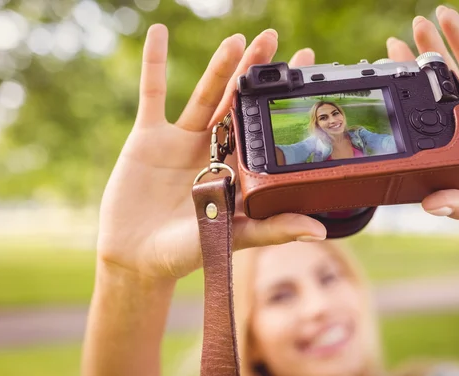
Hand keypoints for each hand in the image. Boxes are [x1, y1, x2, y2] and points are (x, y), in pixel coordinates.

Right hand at [97, 25, 324, 279]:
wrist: (137, 259)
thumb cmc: (186, 254)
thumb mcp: (232, 237)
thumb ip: (272, 229)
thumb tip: (320, 232)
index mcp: (236, 170)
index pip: (262, 128)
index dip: (279, 100)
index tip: (304, 70)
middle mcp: (212, 151)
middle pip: (236, 104)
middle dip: (254, 72)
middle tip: (274, 39)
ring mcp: (181, 141)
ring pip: (203, 96)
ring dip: (219, 66)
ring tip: (238, 39)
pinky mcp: (148, 137)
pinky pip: (152, 94)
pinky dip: (155, 64)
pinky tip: (159, 33)